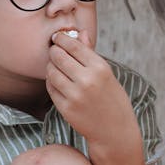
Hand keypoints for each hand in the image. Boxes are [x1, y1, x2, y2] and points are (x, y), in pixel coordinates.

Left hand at [46, 31, 140, 155]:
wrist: (114, 131)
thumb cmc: (112, 99)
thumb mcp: (107, 74)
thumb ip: (91, 53)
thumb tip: (80, 33)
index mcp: (100, 68)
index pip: (73, 46)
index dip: (62, 39)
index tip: (57, 37)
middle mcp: (87, 80)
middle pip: (58, 56)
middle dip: (54, 51)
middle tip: (54, 51)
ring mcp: (75, 95)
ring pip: (51, 72)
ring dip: (50, 66)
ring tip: (56, 66)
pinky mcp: (65, 108)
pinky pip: (50, 88)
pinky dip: (51, 82)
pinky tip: (57, 81)